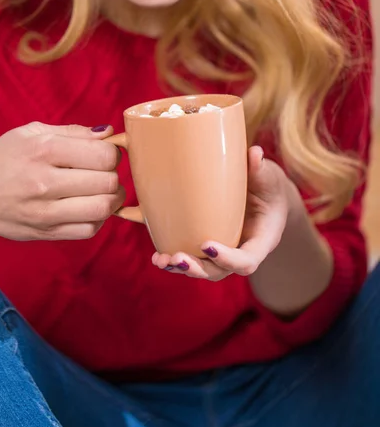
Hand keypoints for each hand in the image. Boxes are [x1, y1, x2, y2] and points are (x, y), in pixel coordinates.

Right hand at [0, 122, 124, 240]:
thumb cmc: (4, 159)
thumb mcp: (31, 133)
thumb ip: (73, 132)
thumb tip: (108, 133)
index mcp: (43, 150)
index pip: (103, 155)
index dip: (113, 154)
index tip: (105, 154)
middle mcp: (45, 182)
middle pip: (107, 182)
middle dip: (114, 175)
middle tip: (104, 173)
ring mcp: (45, 211)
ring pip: (103, 208)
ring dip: (112, 198)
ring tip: (104, 191)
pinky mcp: (46, 232)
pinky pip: (89, 230)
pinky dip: (99, 219)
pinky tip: (90, 208)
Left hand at [152, 146, 298, 280]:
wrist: (265, 196)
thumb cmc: (268, 186)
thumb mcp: (268, 177)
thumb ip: (261, 169)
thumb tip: (254, 153)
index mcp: (261, 240)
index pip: (247, 260)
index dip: (227, 258)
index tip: (206, 245)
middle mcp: (242, 252)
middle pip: (220, 272)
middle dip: (198, 268)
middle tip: (178, 257)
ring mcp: (225, 254)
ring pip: (204, 271)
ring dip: (182, 268)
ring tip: (161, 260)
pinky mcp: (209, 249)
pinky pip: (194, 261)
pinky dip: (175, 262)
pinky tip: (158, 257)